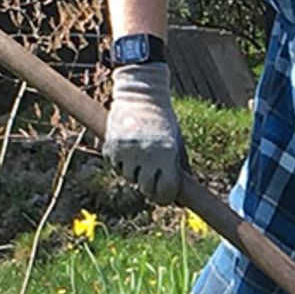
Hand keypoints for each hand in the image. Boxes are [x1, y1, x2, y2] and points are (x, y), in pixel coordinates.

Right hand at [103, 63, 183, 202]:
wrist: (141, 94)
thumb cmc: (164, 120)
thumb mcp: (177, 142)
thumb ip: (181, 168)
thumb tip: (183, 199)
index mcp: (166, 154)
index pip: (165, 191)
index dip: (165, 197)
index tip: (165, 195)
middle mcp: (146, 154)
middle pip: (145, 189)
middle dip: (149, 187)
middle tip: (152, 179)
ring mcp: (127, 150)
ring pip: (129, 178)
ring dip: (135, 172)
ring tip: (141, 156)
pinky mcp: (112, 145)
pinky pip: (115, 166)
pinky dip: (121, 162)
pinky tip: (128, 149)